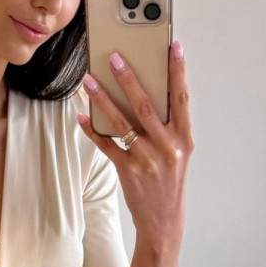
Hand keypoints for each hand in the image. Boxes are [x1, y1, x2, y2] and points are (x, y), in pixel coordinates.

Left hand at [78, 42, 193, 248]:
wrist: (163, 220)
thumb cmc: (169, 182)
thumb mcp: (178, 153)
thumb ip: (167, 126)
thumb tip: (145, 94)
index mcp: (184, 138)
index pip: (182, 97)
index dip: (178, 70)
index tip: (173, 46)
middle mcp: (167, 146)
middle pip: (145, 104)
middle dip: (128, 77)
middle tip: (114, 57)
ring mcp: (147, 159)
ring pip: (121, 121)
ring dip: (102, 99)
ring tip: (88, 81)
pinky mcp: (128, 170)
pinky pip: (106, 144)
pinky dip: (92, 129)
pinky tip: (81, 116)